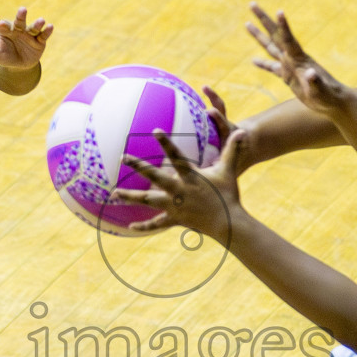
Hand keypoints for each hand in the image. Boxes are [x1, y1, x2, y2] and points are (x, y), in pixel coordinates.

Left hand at [0, 7, 52, 69]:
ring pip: (33, 27)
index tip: (1, 25)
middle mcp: (19, 30)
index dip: (3, 26)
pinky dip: (47, 31)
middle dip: (21, 16)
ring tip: (41, 20)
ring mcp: (30, 35)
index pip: (5, 26)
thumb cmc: (4, 56)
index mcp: (7, 31)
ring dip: (37, 24)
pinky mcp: (39, 42)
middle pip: (20, 21)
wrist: (19, 66)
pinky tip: (50, 26)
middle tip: (22, 9)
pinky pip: (44, 35)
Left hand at [125, 87, 242, 230]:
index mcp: (190, 176)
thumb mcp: (228, 170)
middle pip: (154, 176)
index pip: (176, 155)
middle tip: (123, 157)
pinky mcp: (174, 219)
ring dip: (130, 196)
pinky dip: (144, 226)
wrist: (228, 223)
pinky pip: (156, 223)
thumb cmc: (228, 194)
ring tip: (114, 194)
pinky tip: (130, 226)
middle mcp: (179, 190)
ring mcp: (174, 205)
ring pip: (148, 200)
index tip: (155, 130)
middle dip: (138, 166)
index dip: (165, 143)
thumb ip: (232, 149)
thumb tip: (242, 132)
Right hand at [246, 3, 352, 113]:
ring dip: (259, 36)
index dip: (283, 26)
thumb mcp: (321, 90)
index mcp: (299, 59)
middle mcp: (293, 58)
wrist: (334, 102)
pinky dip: (263, 64)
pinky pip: (272, 68)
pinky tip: (254, 60)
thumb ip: (315, 82)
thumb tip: (310, 73)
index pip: (289, 40)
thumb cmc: (328, 96)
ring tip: (247, 23)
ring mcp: (290, 66)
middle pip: (275, 36)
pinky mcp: (289, 77)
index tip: (279, 11)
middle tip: (252, 4)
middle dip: (264, 20)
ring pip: (270, 48)